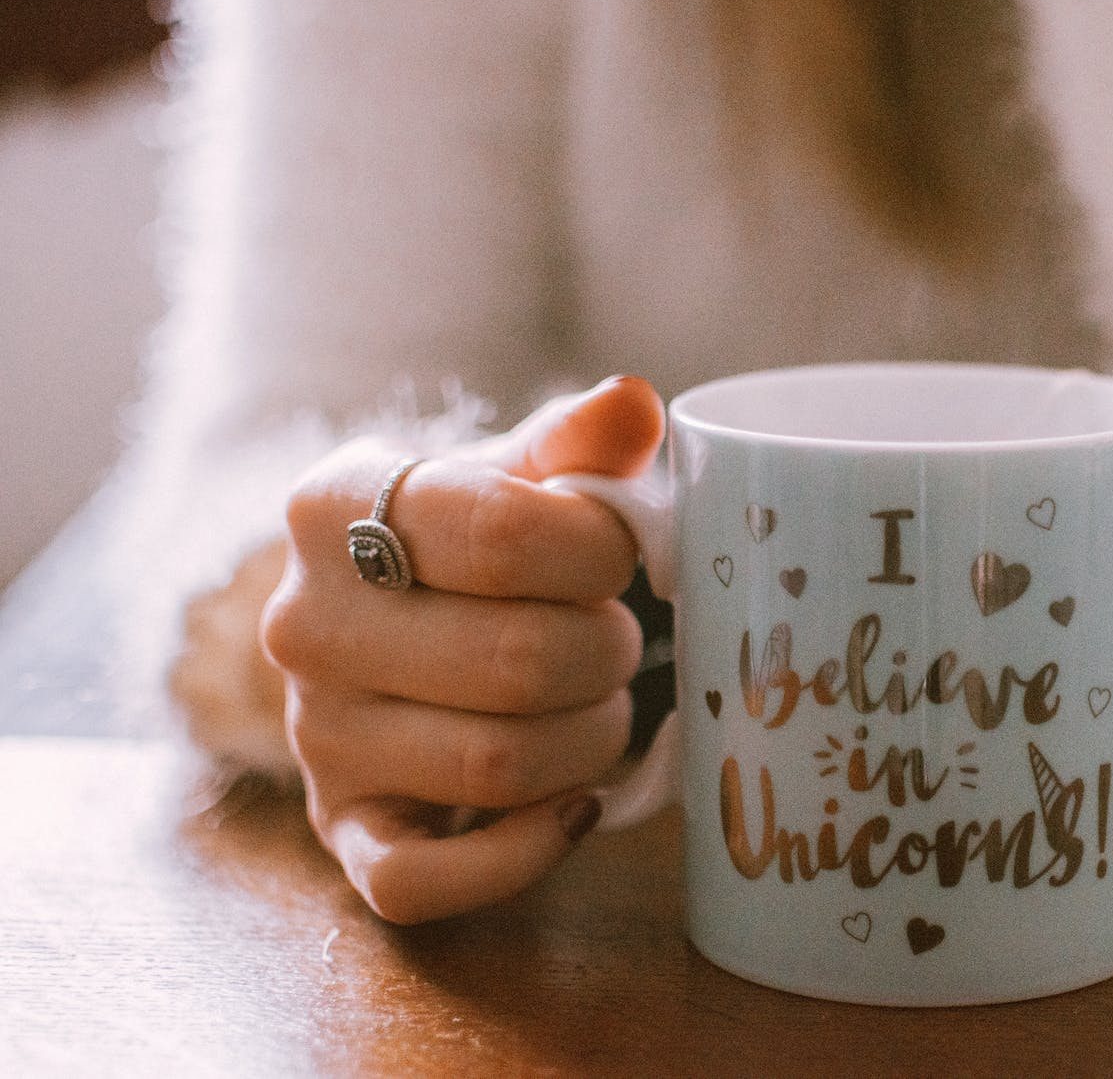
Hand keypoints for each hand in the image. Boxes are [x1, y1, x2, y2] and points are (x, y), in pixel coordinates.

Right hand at [262, 377, 664, 922]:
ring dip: (592, 739)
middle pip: (519, 661)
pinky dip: (525, 854)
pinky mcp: (342, 829)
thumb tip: (634, 406)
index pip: (508, 534)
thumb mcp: (516, 472)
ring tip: (599, 704)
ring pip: (499, 764)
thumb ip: (576, 441)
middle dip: (608, 653)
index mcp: (333, 505)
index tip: (614, 556)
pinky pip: (424, 882)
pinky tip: (576, 806)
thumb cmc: (474, 538)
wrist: (392, 616)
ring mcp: (315, 736)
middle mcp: (303, 623)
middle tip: (616, 639)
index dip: (599, 553)